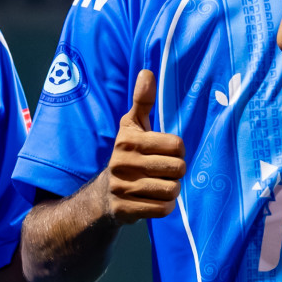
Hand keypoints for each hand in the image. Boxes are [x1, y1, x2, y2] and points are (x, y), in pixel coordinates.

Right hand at [106, 70, 186, 225]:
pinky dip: (164, 206)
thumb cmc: (127, 155)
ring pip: (172, 190)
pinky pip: (163, 209)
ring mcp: (122, 188)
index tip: (165, 153)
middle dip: (176, 172)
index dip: (177, 151)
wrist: (102, 196)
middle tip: (162, 171)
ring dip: (171, 190)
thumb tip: (147, 71)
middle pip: (178, 168)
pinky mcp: (125, 210)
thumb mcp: (132, 127)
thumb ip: (143, 101)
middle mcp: (122, 163)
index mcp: (128, 140)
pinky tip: (152, 200)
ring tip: (158, 185)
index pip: (177, 145)